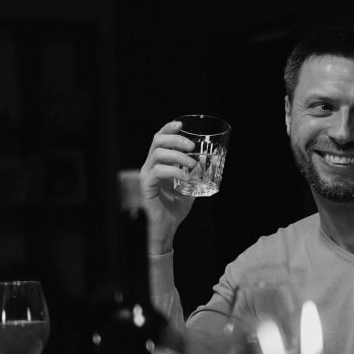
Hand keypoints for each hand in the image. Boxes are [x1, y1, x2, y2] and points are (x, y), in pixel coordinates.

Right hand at [140, 120, 196, 253]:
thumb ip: (196, 174)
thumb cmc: (175, 208)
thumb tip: (206, 161)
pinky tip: (186, 178)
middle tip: (191, 146)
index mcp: (159, 164)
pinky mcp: (146, 186)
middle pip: (157, 141)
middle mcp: (150, 166)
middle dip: (175, 139)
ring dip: (178, 156)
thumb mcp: (190, 188)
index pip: (159, 140)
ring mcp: (147, 175)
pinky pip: (158, 171)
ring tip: (192, 165)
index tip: (181, 124)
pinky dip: (175, 171)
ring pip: (158, 154)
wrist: (166, 228)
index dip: (168, 129)